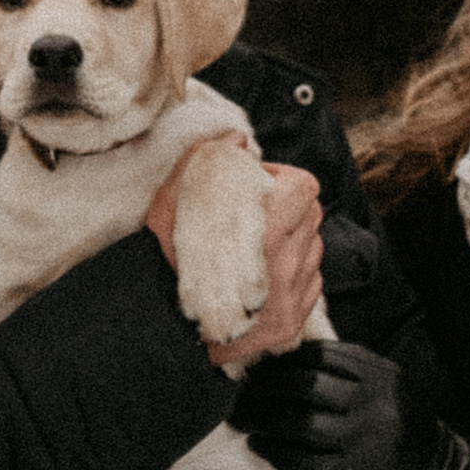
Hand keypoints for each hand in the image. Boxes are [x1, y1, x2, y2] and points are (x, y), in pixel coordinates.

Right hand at [141, 159, 323, 367]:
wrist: (157, 330)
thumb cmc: (161, 262)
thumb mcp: (170, 201)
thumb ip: (203, 160)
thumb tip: (237, 139)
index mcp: (263, 231)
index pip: (304, 188)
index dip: (283, 179)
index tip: (258, 187)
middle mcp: (284, 266)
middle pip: (312, 217)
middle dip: (291, 209)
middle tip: (259, 215)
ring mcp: (290, 298)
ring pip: (313, 250)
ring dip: (294, 241)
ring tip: (258, 247)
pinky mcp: (290, 323)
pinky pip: (310, 285)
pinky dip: (295, 275)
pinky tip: (262, 275)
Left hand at [230, 337, 431, 469]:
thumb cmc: (394, 421)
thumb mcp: (383, 383)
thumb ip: (344, 368)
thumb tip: (280, 359)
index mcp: (380, 374)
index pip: (320, 357)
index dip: (283, 361)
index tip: (258, 366)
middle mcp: (375, 404)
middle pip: (306, 388)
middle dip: (266, 389)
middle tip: (241, 393)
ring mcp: (365, 441)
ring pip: (301, 425)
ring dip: (264, 421)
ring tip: (242, 419)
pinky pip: (306, 463)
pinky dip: (278, 454)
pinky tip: (260, 446)